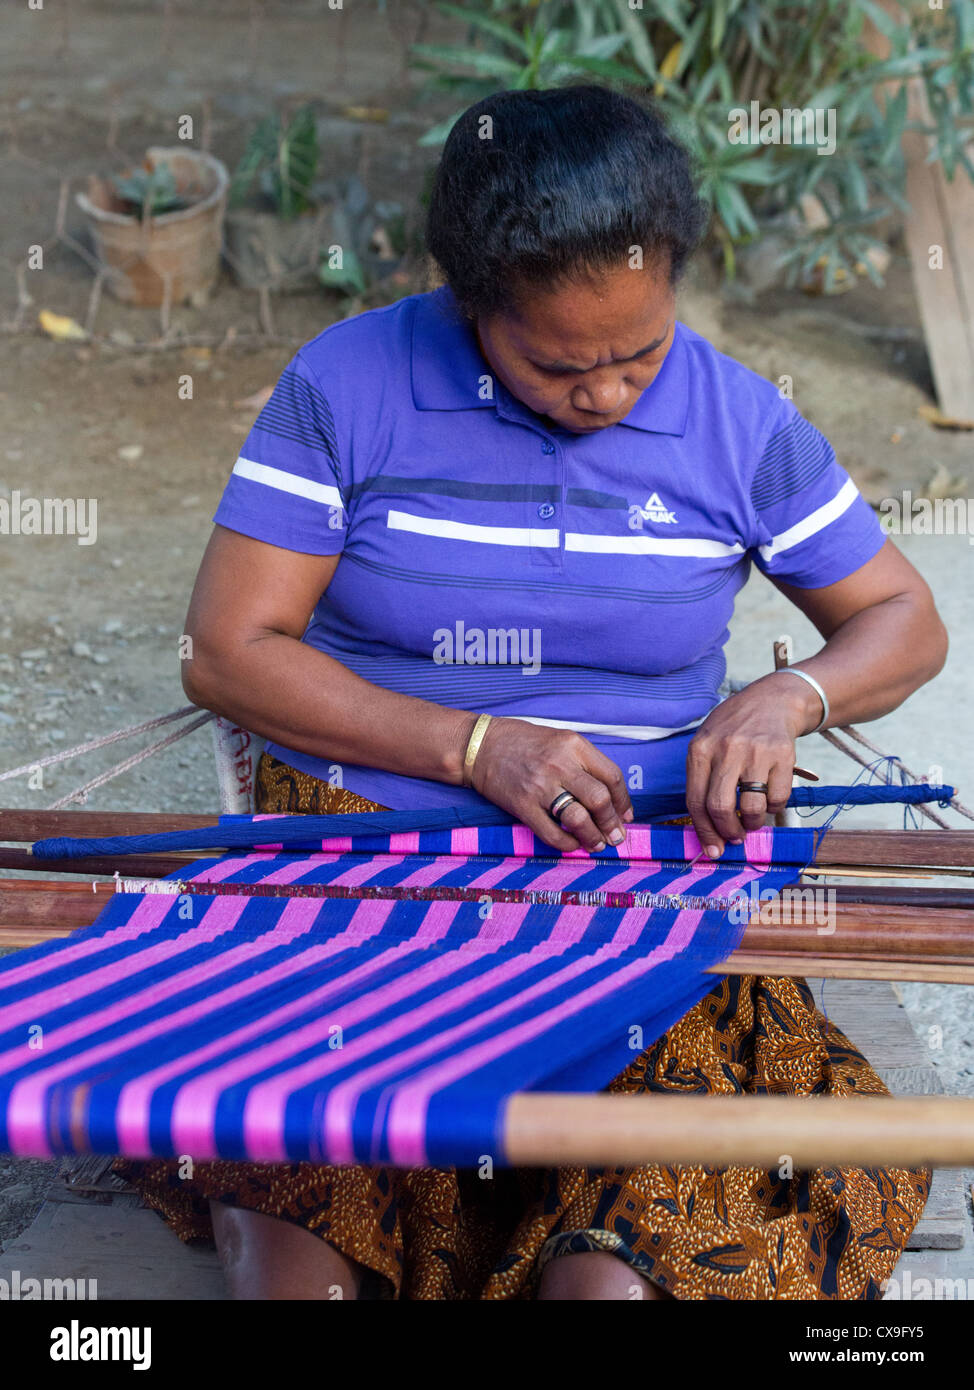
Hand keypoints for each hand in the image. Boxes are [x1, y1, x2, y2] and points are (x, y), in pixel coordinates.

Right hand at [470, 717, 632, 851]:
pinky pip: (552, 833)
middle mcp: (559, 764)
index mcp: (573, 744)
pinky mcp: (522, 805)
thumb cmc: (522, 742)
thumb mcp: (559, 739)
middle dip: (612, 824)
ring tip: (597, 845)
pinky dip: (567, 845)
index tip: (626, 816)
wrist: (480, 745)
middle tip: (616, 837)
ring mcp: (540, 786)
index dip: (623, 801)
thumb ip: (584, 762)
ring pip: (579, 819)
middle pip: (599, 800)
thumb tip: (609, 796)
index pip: (612, 776)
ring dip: (593, 838)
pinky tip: (573, 845)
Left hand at [686, 675, 816, 857]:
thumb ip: (703, 779)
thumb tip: (706, 827)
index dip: (703, 831)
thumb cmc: (734, 729)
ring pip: (751, 807)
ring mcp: (755, 752)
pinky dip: (774, 808)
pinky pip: (778, 798)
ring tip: (752, 820)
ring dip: (752, 824)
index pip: (695, 801)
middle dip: (726, 832)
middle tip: (734, 838)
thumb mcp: (707, 743)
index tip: (711, 849)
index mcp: (700, 749)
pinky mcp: (783, 755)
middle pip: (720, 807)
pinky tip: (769, 799)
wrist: (772, 701)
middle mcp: (726, 750)